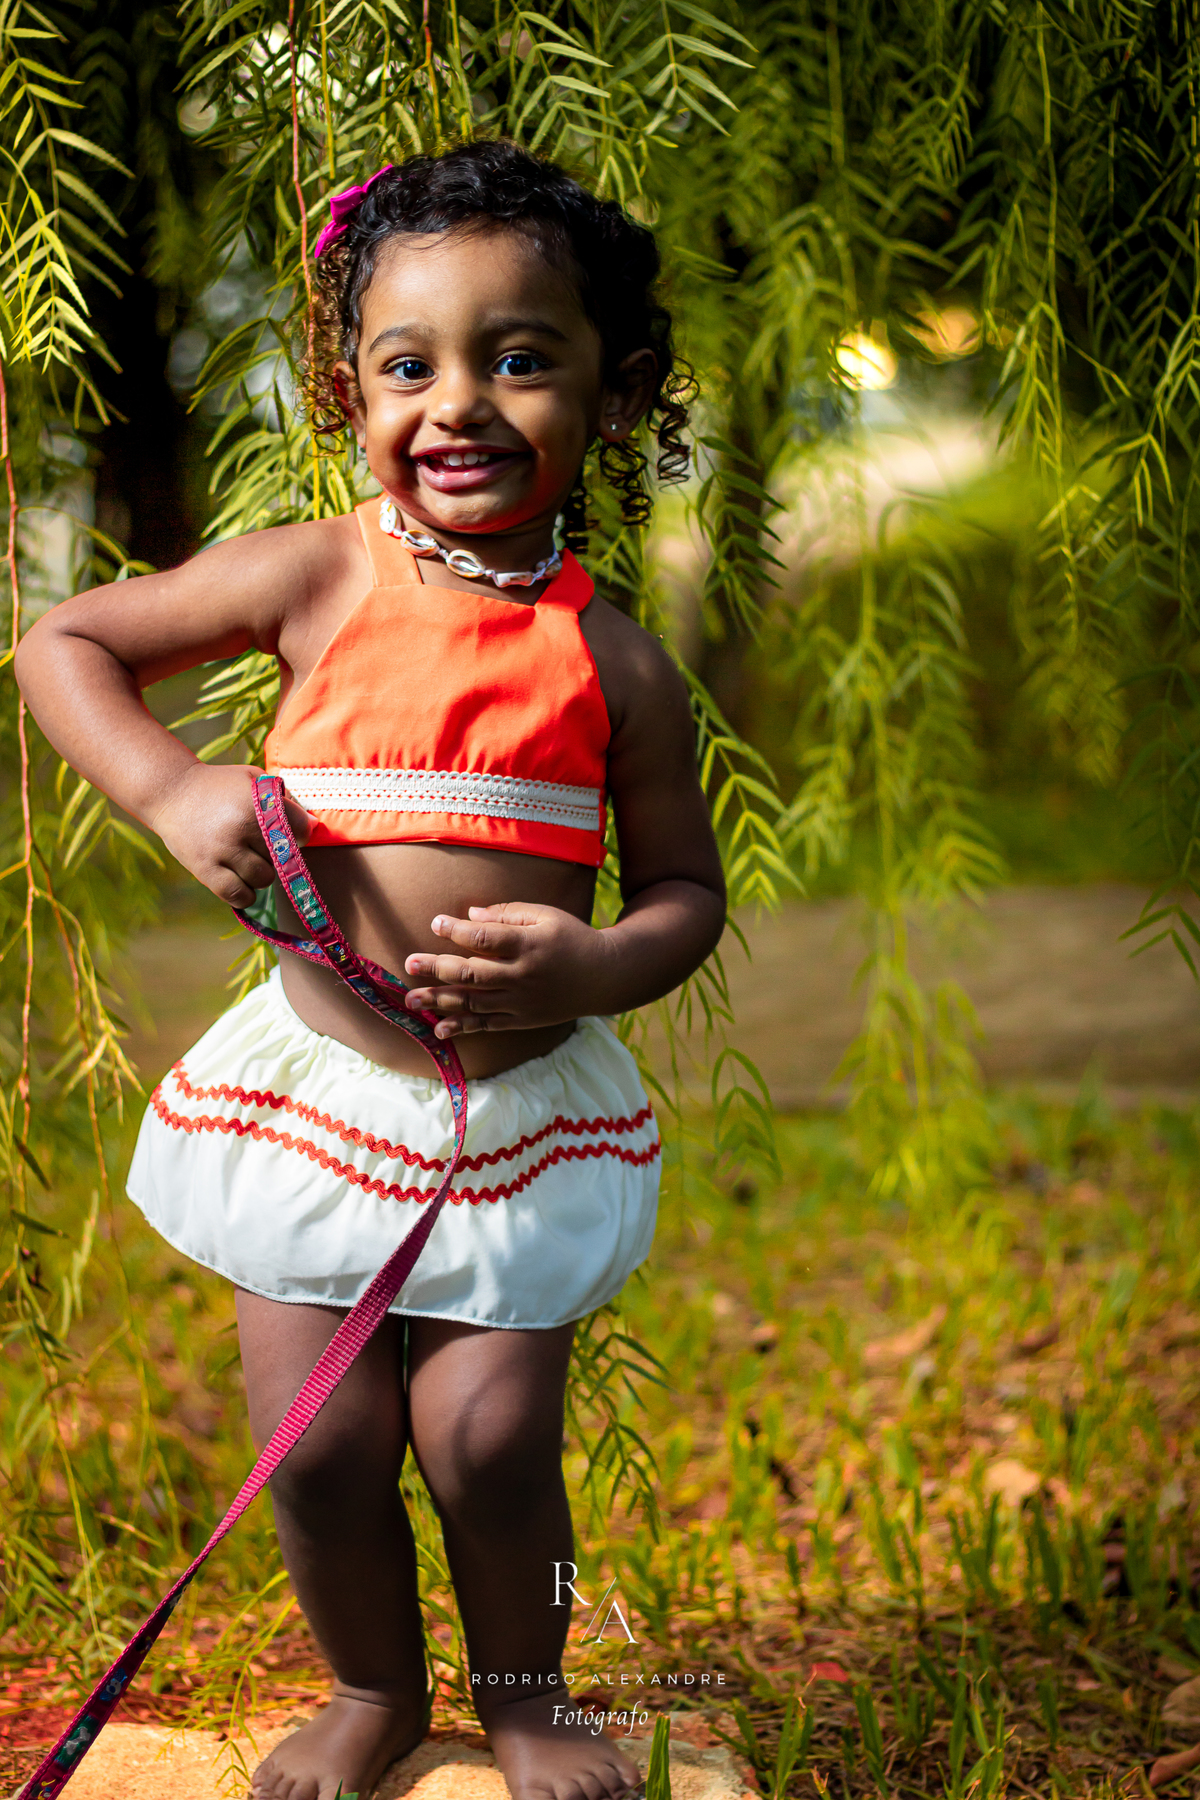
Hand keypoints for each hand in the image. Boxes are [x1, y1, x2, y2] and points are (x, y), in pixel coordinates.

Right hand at [148, 762, 311, 906]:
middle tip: (260, 843)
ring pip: (263, 879)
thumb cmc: (220, 785)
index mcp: (257, 804)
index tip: (289, 831)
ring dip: (260, 872)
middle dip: (277, 852)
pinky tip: (239, 878)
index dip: (299, 833)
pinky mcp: (205, 870)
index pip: (301, 831)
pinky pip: (239, 896)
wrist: (170, 791)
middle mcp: (241, 829)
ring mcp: (222, 851)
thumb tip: (312, 828)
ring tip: (247, 858)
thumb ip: (284, 799)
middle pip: (283, 858)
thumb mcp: (253, 779)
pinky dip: (245, 893)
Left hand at [401, 902, 607, 1037]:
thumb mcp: (546, 915)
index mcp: (529, 944)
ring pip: (473, 1002)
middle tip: (409, 962)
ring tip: (410, 999)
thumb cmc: (572, 938)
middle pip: (472, 973)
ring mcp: (521, 1002)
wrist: (604, 977)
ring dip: (439, 1001)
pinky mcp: (522, 1020)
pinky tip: (438, 1028)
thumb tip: (470, 915)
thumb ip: (508, 913)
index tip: (435, 922)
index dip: (456, 930)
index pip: (484, 938)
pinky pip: (487, 1025)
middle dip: (437, 968)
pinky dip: (462, 1027)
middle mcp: (522, 976)